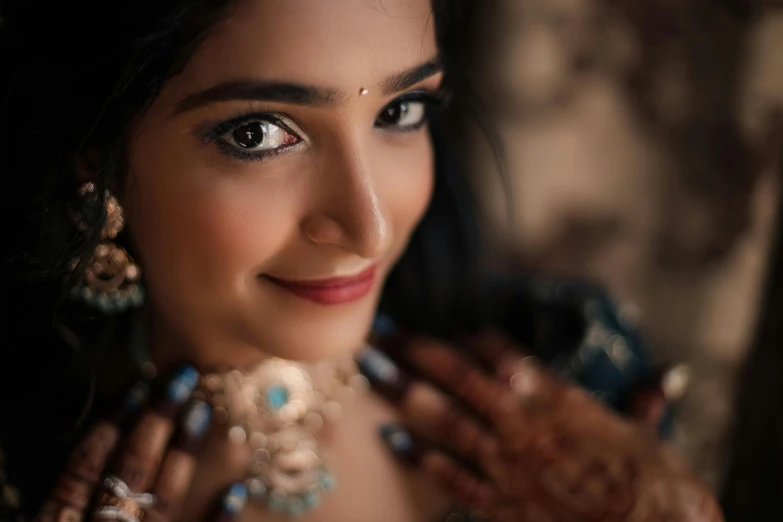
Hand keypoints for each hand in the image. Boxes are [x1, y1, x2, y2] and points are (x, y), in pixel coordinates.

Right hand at [33, 367, 244, 521]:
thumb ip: (70, 497)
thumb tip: (101, 441)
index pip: (83, 469)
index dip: (110, 424)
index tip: (138, 385)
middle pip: (128, 473)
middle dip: (156, 422)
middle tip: (182, 379)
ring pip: (163, 501)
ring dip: (183, 455)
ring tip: (203, 412)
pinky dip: (217, 519)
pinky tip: (236, 489)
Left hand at [360, 333, 721, 521]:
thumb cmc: (653, 485)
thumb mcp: (648, 435)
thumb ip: (644, 402)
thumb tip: (667, 379)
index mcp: (556, 398)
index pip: (501, 353)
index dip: (467, 336)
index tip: (443, 325)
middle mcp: (523, 424)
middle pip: (459, 377)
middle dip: (417, 351)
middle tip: (382, 332)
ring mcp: (507, 464)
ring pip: (444, 419)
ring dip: (402, 393)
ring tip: (370, 371)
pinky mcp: (499, 504)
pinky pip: (450, 475)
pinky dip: (419, 456)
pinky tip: (390, 438)